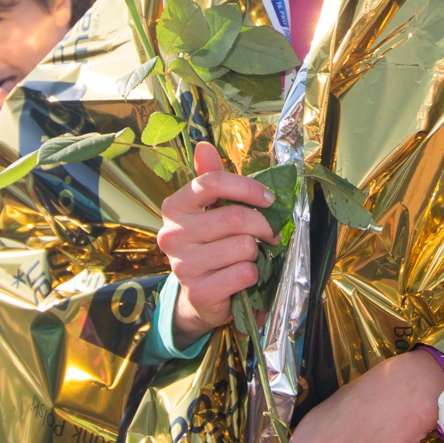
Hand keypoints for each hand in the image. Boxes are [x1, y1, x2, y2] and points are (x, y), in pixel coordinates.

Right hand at [157, 142, 277, 346]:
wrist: (200, 296)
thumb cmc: (210, 245)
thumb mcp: (210, 211)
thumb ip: (211, 180)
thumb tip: (203, 146)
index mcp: (174, 207)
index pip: (212, 182)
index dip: (247, 187)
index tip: (268, 199)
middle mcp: (172, 234)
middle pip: (234, 217)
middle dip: (262, 225)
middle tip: (271, 233)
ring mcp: (183, 265)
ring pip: (243, 247)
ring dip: (256, 253)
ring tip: (247, 257)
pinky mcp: (199, 292)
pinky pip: (244, 273)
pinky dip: (253, 275)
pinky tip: (242, 276)